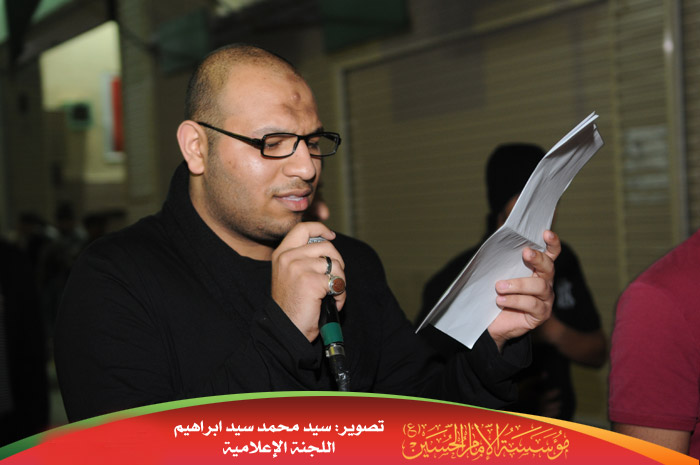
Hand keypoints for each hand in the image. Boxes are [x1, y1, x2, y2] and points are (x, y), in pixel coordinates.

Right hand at [270, 222, 345, 341]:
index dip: (320, 229)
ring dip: (340, 281)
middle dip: (337, 262)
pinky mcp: (311, 281)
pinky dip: (341, 294)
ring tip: (331, 295)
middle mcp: (288, 258)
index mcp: (282, 254)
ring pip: (335, 264)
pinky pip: (338, 282)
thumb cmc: (293, 305)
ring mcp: (298, 268)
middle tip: (334, 279)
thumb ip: (304, 257)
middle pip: (326, 246)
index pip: (303, 228)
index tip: (330, 235)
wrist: (286, 329)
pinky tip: (332, 303)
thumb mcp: (291, 274)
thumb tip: (327, 242)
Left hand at [487, 230, 559, 351]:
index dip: (552, 243)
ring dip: (518, 284)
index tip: (546, 233)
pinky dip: (514, 301)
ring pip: (539, 286)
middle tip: (524, 252)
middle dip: (537, 258)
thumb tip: (498, 244)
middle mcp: (545, 282)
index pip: (550, 254)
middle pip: (548, 267)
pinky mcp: (541, 314)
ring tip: (499, 286)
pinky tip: (500, 300)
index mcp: (537, 269)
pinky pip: (532, 305)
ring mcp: (545, 299)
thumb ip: (503, 261)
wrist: (492, 322)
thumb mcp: (499, 274)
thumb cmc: (497, 293)